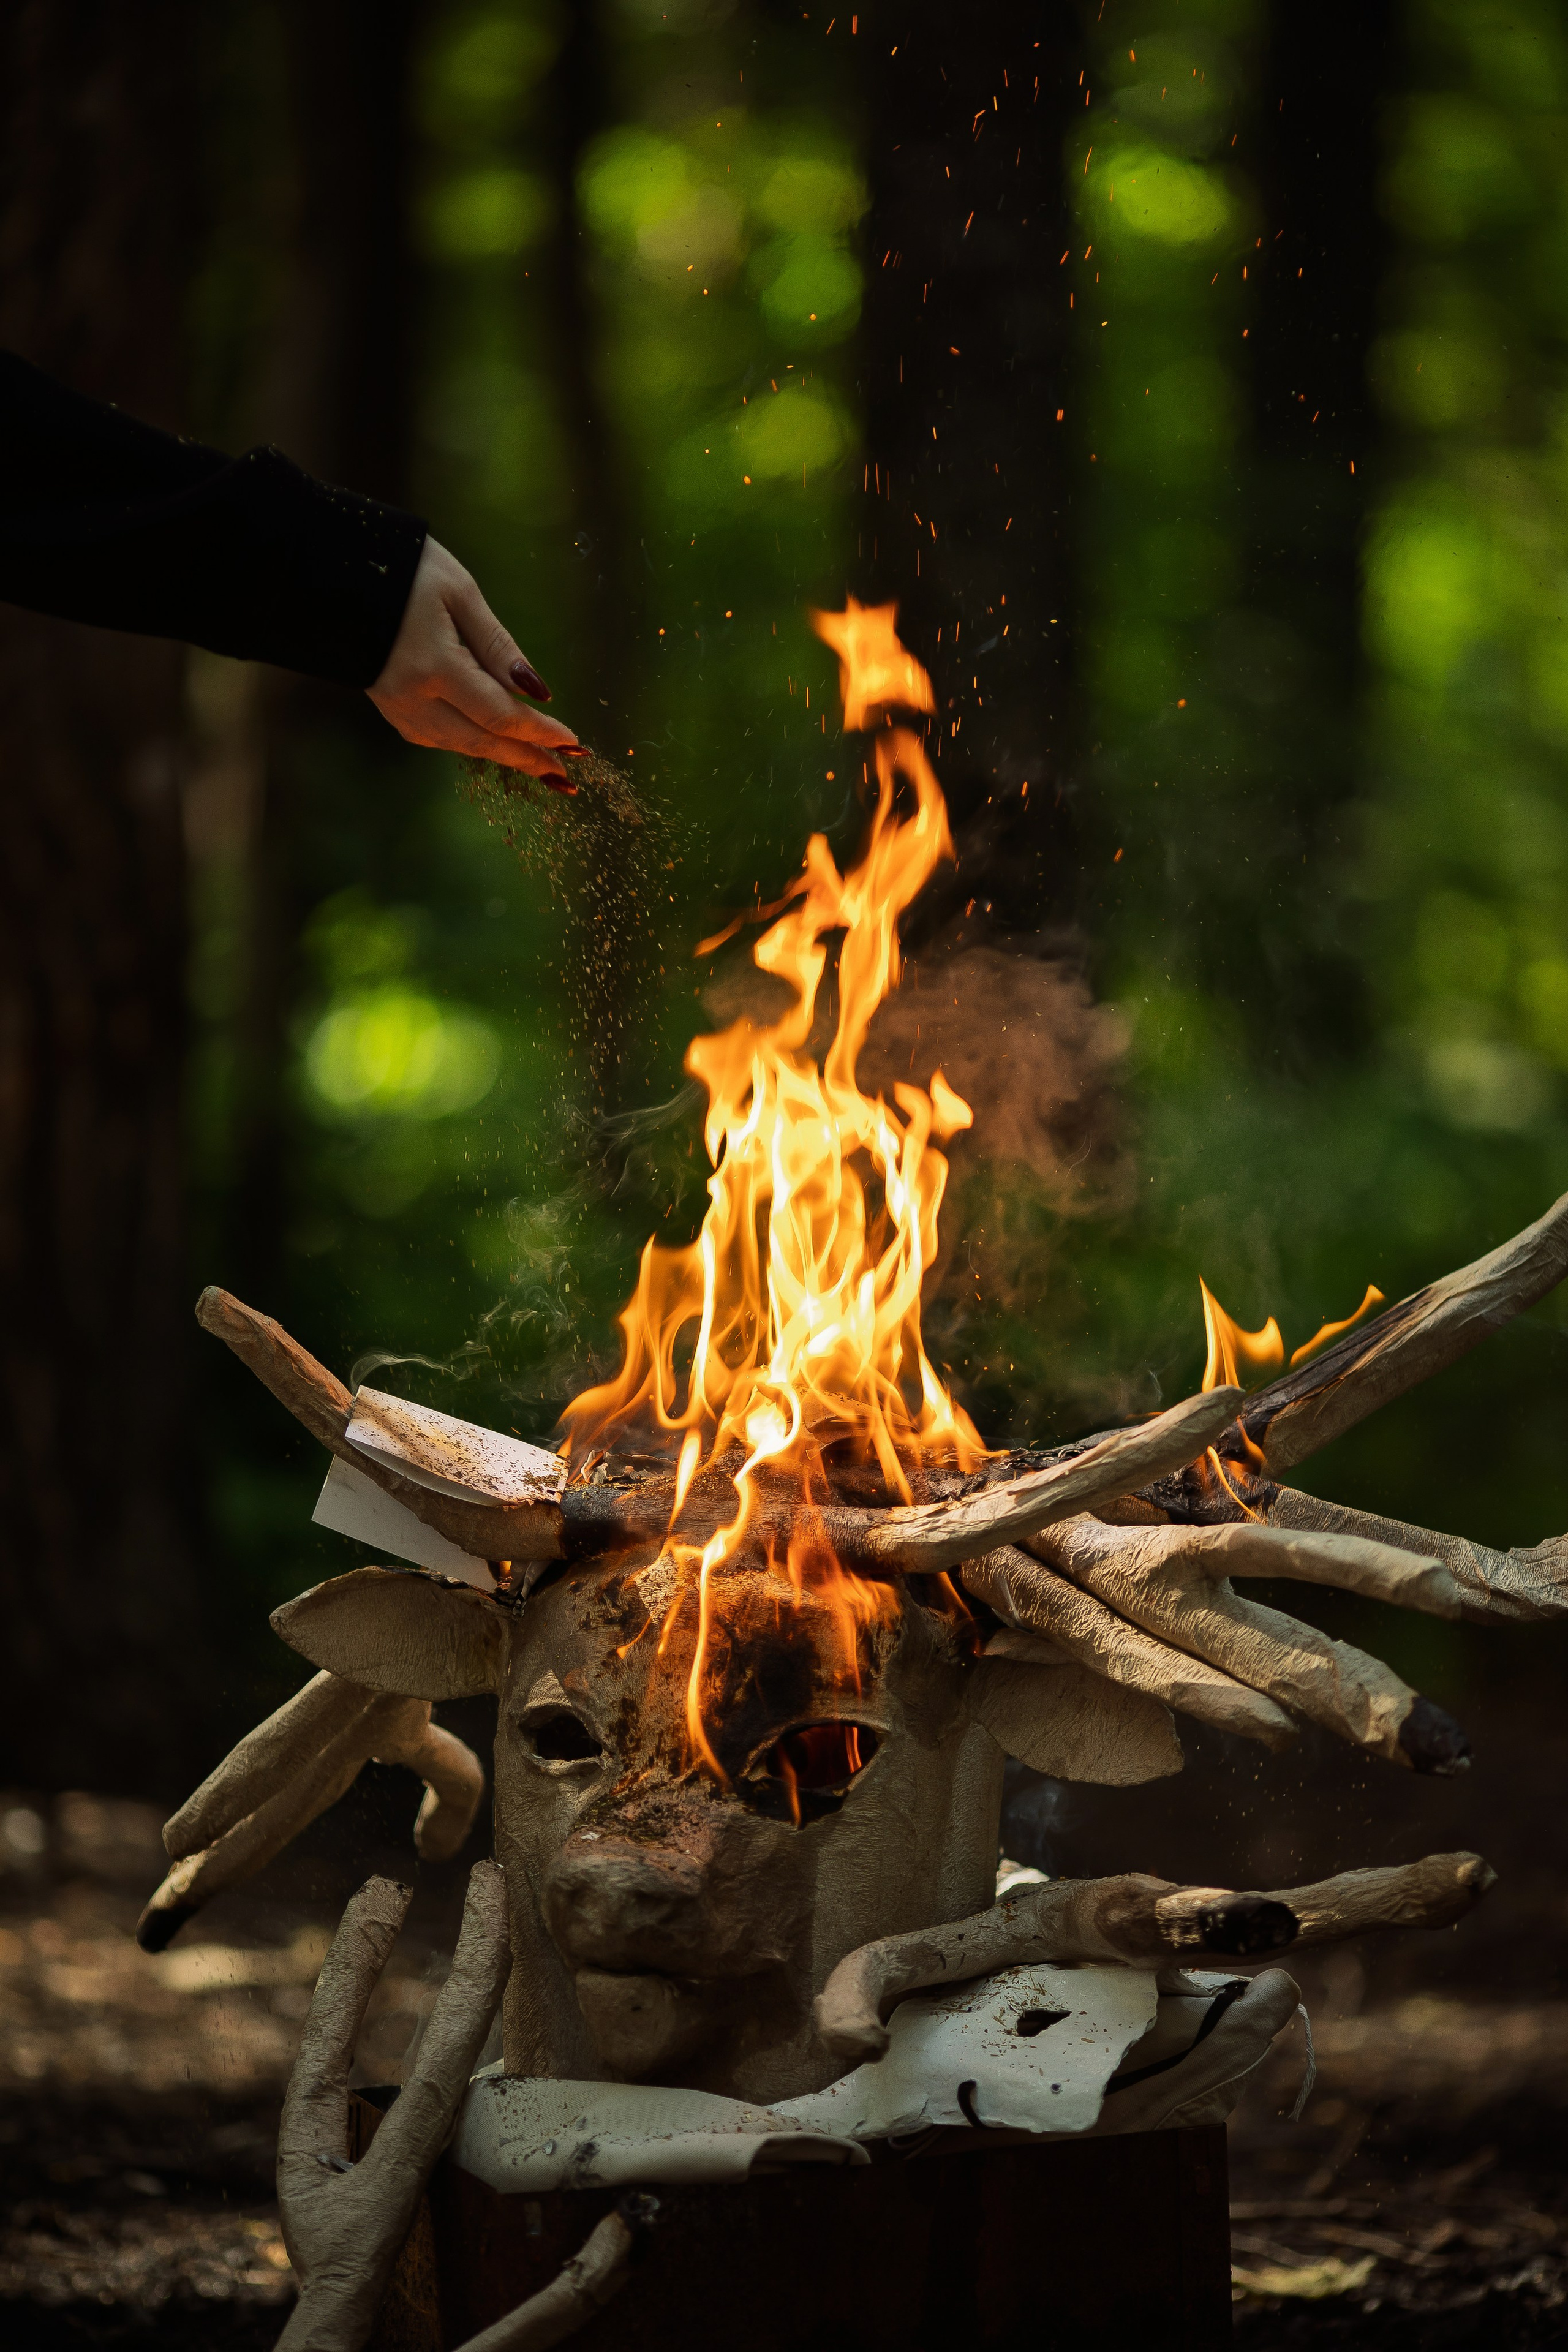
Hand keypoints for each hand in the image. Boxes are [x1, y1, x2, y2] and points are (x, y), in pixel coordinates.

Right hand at [367, 537, 581, 785]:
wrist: (329, 570)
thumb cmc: (403, 567)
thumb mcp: (459, 592)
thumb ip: (497, 644)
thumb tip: (535, 690)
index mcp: (435, 667)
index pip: (500, 713)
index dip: (539, 732)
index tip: (573, 744)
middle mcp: (414, 697)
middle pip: (482, 741)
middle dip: (526, 758)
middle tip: (564, 775)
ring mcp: (397, 707)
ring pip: (459, 744)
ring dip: (500, 755)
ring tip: (536, 764)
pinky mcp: (389, 707)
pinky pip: (437, 737)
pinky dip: (469, 742)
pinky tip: (490, 741)